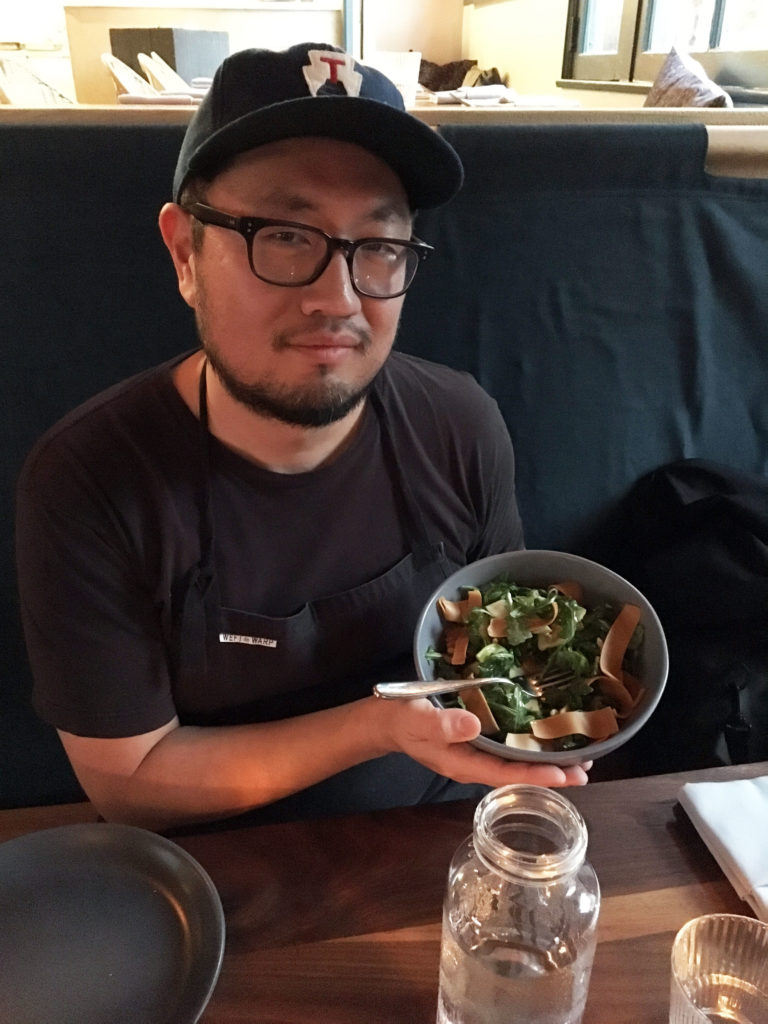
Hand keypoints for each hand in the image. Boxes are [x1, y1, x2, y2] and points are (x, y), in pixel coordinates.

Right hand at [376, 697, 590, 787]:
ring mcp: (475, 756)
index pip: (506, 774)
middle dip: (552, 773)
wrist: (385, 722)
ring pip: (516, 764)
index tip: (566, 773)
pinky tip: (545, 741)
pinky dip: (530, 749)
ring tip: (578, 759)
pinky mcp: (475, 743)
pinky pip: (509, 751)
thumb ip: (443, 723)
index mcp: (463, 764)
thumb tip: (475, 724)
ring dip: (546, 761)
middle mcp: (474, 765)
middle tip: (586, 769)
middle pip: (518, 773)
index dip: (537, 774)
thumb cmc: (402, 720)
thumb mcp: (418, 719)